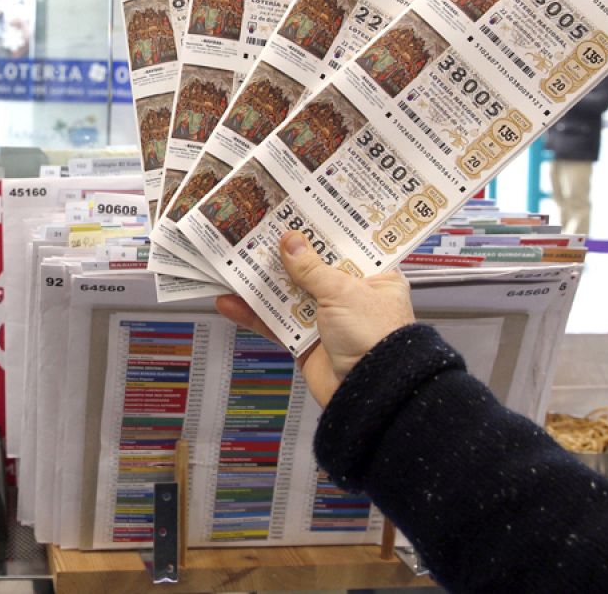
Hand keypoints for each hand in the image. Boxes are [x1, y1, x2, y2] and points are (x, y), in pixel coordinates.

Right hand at [215, 232, 413, 406]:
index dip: (320, 232)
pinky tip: (232, 304)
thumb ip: (311, 268)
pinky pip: (275, 324)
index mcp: (375, 278)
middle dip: (284, 256)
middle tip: (257, 235)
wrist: (370, 392)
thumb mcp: (342, 291)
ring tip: (235, 264)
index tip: (295, 214)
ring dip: (262, 284)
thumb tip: (290, 242)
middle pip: (311, 269)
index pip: (344, 247)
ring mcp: (326, 319)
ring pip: (288, 295)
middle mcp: (351, 296)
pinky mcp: (305, 341)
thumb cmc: (376, 338)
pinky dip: (254, 315)